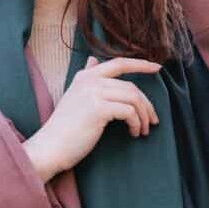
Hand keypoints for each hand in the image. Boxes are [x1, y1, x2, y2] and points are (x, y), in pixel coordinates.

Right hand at [23, 56, 161, 180]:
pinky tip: (134, 133)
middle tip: (153, 120)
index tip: (157, 67)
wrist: (51, 147)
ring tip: (143, 130)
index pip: (119, 63)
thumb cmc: (65, 127)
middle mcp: (89, 80)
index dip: (140, 64)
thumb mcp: (74, 96)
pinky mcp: (98, 108)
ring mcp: (93, 92)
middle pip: (131, 86)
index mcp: (85, 76)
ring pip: (133, 98)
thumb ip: (86, 77)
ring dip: (143, 116)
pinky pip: (129, 112)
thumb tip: (93, 59)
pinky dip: (136, 123)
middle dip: (146, 104)